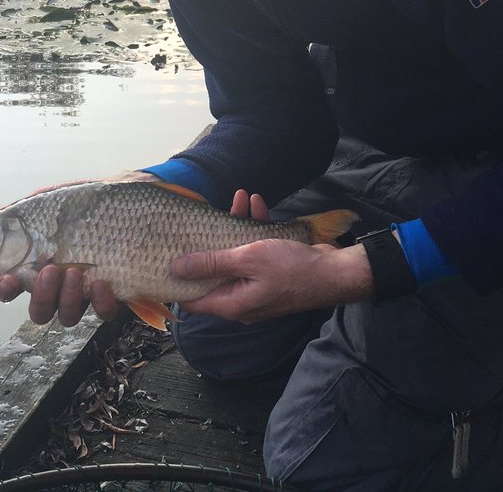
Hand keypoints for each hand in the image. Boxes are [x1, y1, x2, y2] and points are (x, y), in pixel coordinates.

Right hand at [0, 171, 155, 324]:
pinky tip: (103, 281)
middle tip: (48, 269)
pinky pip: (103, 312)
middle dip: (41, 294)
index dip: (5, 288)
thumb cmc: (82, 202)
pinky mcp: (113, 294)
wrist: (128, 197)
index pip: (12, 286)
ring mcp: (85, 292)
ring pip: (67, 316)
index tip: (6, 278)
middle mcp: (59, 285)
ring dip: (67, 298)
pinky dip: (101, 301)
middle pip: (39, 310)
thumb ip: (7, 218)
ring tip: (75, 271)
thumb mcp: (45, 202)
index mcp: (37, 264)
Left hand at [172, 191, 372, 323]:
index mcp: (231, 303)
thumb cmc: (292, 269)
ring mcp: (256, 286)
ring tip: (239, 198)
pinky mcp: (270, 274)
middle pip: (213, 272)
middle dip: (209, 242)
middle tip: (203, 216)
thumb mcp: (248, 259)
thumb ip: (211, 262)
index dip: (178, 279)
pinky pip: (254, 253)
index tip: (168, 254)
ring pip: (235, 257)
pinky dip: (254, 230)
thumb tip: (175, 268)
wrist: (335, 273)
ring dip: (236, 227)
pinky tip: (257, 204)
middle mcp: (241, 299)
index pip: (192, 299)